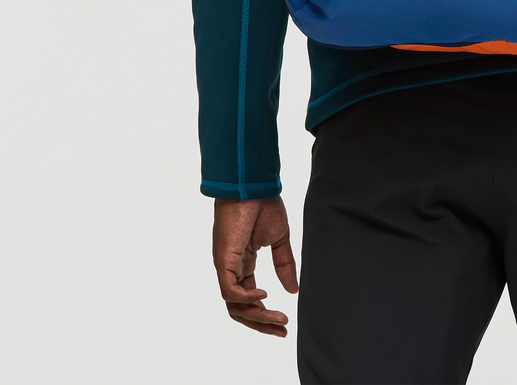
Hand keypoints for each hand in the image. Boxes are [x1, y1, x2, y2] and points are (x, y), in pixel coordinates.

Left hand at [212, 196, 298, 335]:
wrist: (254, 186)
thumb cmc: (263, 206)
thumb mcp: (279, 240)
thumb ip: (284, 265)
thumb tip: (293, 290)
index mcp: (243, 264)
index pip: (249, 299)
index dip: (265, 314)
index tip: (284, 324)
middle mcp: (231, 269)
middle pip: (240, 308)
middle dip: (261, 323)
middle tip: (282, 330)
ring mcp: (225, 265)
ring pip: (235, 305)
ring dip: (257, 315)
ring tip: (279, 318)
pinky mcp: (223, 260)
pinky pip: (229, 290)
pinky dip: (246, 298)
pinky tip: (264, 295)